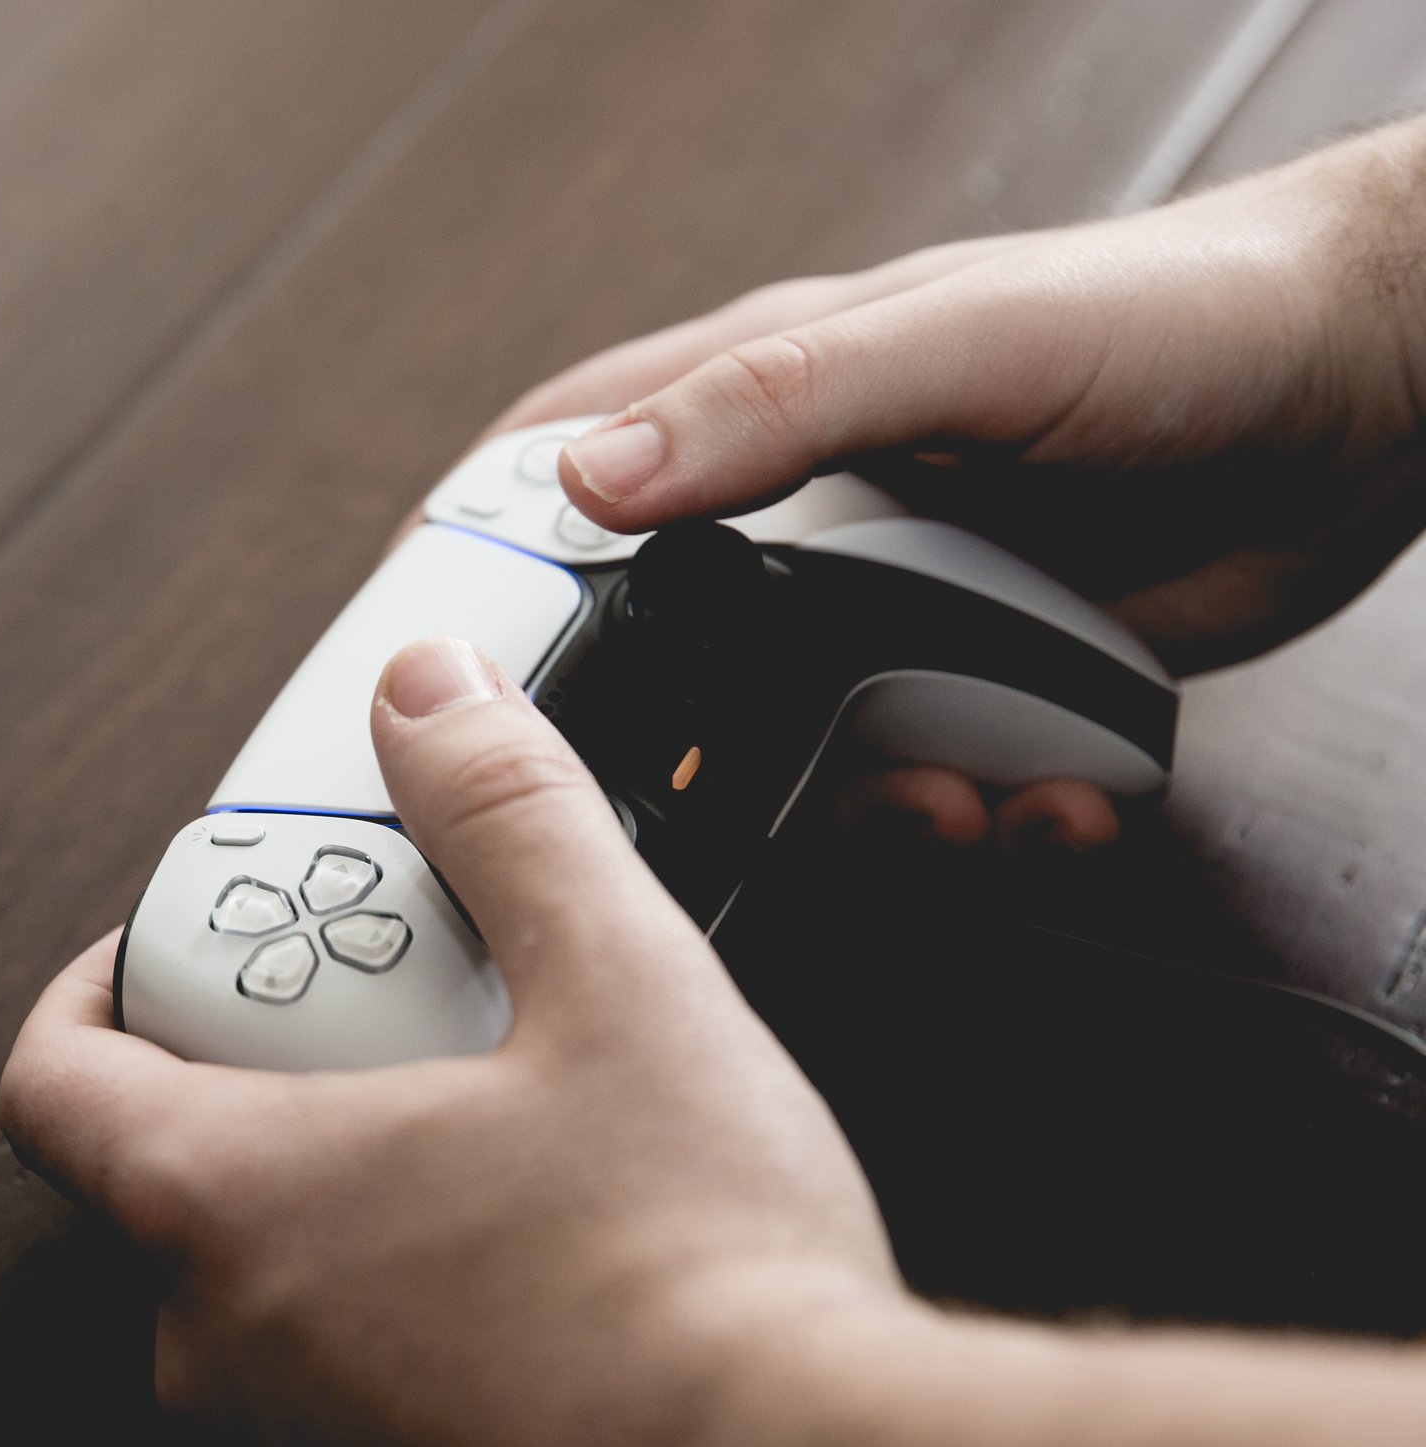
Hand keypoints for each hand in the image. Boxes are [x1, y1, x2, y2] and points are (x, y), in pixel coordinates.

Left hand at [0, 637, 901, 1446]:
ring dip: (341, 1192)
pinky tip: (541, 1265)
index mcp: (224, 1198)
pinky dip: (404, 1303)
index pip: (47, 1083)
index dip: (89, 990)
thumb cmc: (694, 1277)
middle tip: (388, 1020)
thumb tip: (432, 699)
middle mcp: (222, 1343)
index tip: (169, 948)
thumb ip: (507, 817)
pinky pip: (348, 1380)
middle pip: (164, 1169)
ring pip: (264, 1281)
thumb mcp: (613, 988)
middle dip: (261, 1076)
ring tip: (489, 1134)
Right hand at [494, 117, 1425, 847]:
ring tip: (932, 800)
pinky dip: (966, 822)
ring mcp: (887, 607)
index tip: (424, 672)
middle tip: (654, 826)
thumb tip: (595, 478)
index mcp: (765, 404)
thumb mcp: (962, 339)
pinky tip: (1029, 801)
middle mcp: (807, 514)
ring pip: (791, 750)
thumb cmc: (1176, 312)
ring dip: (845, 806)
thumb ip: (776, 401)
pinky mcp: (972, 682)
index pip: (560, 474)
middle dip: (660, 745)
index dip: (473, 565)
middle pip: (659, 651)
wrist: (1366, 398)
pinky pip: (923, 785)